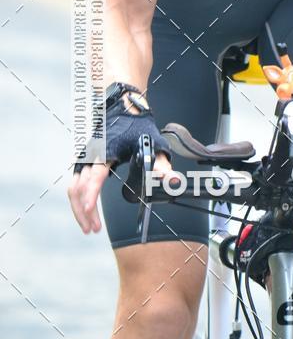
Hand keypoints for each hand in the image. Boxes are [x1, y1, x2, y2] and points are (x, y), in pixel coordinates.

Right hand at [68, 85, 172, 234]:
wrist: (123, 109)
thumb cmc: (138, 127)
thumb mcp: (154, 144)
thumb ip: (162, 165)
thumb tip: (173, 181)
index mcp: (107, 150)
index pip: (94, 174)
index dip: (91, 193)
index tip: (90, 209)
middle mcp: (91, 155)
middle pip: (79, 187)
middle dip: (84, 211)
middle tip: (94, 229)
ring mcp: (83, 158)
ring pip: (74, 188)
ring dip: (79, 209)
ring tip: (91, 227)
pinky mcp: (81, 162)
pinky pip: (75, 185)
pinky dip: (78, 201)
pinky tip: (87, 213)